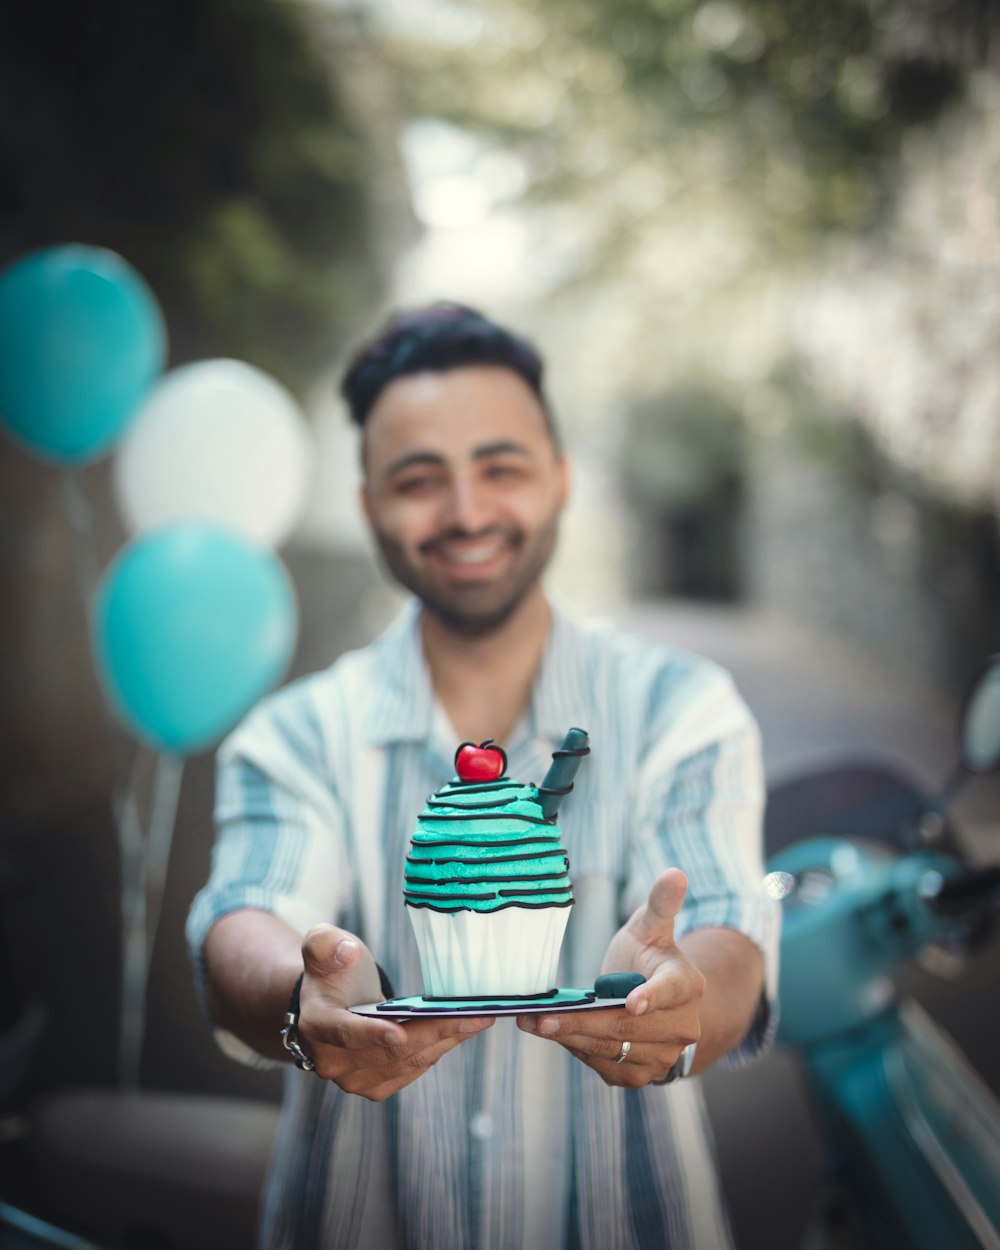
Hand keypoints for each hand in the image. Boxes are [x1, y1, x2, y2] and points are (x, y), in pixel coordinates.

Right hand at [296, 924, 493, 1100]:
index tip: (399, 1032)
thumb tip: (345, 952)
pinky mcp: (377, 1085)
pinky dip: (439, 1048)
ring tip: (479, 1019)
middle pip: (390, 1051)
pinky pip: (413, 1068)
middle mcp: (332, 1061)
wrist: (332, 1003)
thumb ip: (326, 944)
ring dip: (446, 1041)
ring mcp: (355, 1079)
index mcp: (316, 1024)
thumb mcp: (324, 944)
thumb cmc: (333, 970)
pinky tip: (461, 1030)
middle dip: (435, 1032)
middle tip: (474, 1015)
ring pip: (408, 1062)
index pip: (344, 1032)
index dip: (371, 1034)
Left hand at [516, 869, 703, 1087]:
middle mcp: (682, 1027)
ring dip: (571, 1038)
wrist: (658, 1004)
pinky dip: (577, 1051)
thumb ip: (660, 903)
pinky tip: (553, 1034)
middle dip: (583, 1021)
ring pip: (612, 1049)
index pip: (670, 990)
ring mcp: (663, 1055)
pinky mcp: (641, 1074)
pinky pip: (606, 1066)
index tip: (631, 1002)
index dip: (651, 996)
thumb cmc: (650, 957)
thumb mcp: (651, 927)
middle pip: (627, 1026)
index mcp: (687, 985)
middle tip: (543, 1016)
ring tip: (534, 1024)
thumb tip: (675, 873)